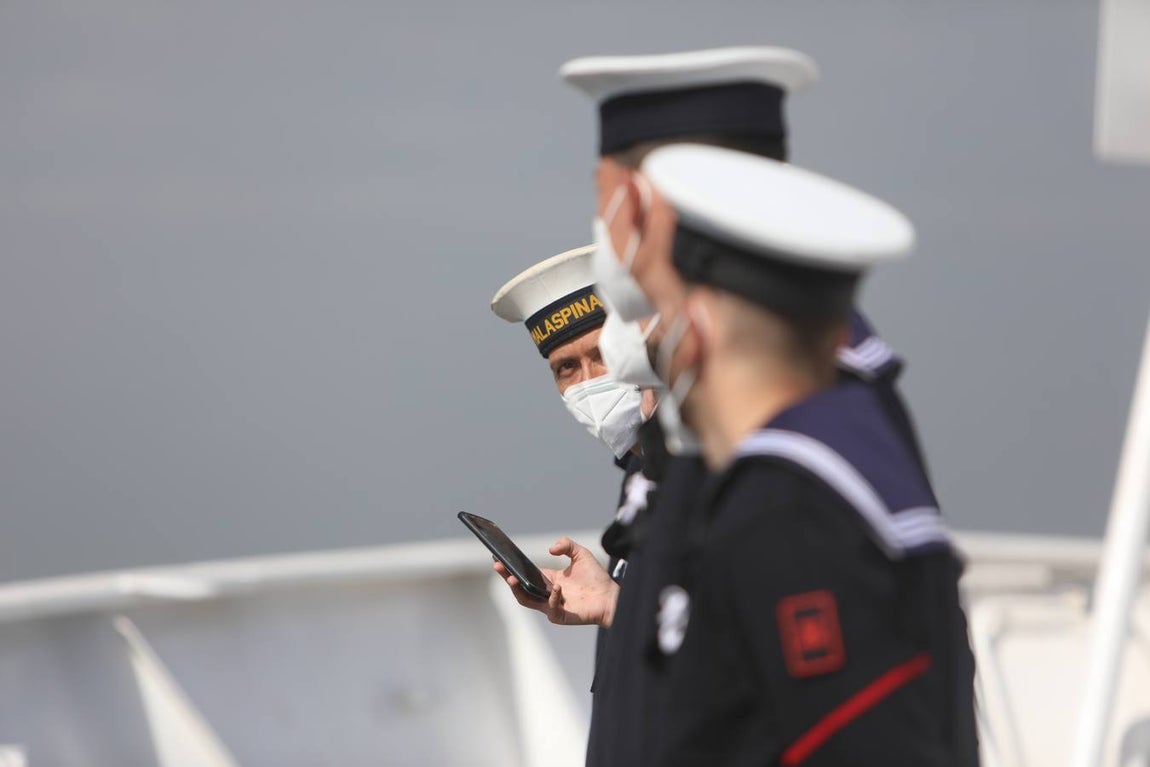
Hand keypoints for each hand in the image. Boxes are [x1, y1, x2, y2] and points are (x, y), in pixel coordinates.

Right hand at [493, 536, 619, 627]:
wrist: (610, 596)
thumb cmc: (596, 577)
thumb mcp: (580, 554)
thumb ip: (566, 545)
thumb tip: (550, 549)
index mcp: (549, 579)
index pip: (526, 574)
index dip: (512, 568)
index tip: (500, 558)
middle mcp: (547, 593)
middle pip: (520, 587)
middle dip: (507, 577)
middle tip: (498, 566)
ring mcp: (551, 605)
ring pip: (527, 600)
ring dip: (517, 590)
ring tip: (511, 579)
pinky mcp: (559, 616)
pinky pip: (549, 608)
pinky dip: (551, 597)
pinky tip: (557, 587)